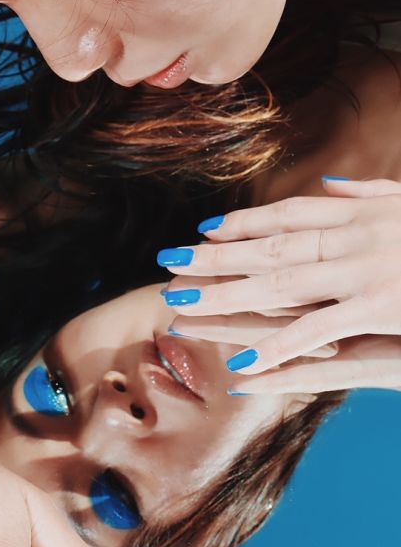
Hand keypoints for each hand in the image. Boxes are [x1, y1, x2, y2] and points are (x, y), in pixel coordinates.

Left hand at [161, 178, 400, 393]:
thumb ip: (369, 195)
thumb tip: (328, 181)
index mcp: (361, 215)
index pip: (288, 217)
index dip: (243, 224)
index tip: (204, 231)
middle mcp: (354, 238)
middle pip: (269, 250)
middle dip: (214, 259)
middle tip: (167, 262)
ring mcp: (363, 271)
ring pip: (280, 287)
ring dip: (225, 297)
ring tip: (179, 307)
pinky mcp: (378, 307)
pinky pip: (316, 331)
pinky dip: (276, 349)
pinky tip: (238, 365)